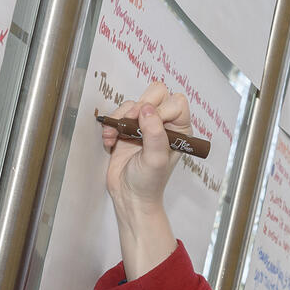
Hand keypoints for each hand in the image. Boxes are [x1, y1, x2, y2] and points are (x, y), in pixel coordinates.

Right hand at [100, 82, 190, 278]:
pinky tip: (110, 142)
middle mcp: (164, 123)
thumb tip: (147, 109)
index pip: (176, 102)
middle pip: (156, 93)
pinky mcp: (127, 129)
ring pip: (134, 102)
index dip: (161, 109)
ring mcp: (144, 124)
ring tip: (115, 137)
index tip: (150, 127)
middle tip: (131, 125)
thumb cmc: (149, 181)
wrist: (129, 197)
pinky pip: (119, 113)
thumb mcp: (156, 159)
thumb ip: (154, 133)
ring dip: (121, 117)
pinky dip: (111, 125)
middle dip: (139, 107)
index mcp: (180, 129)